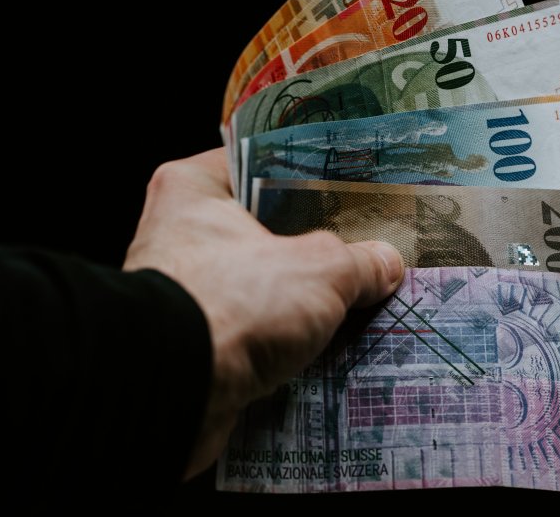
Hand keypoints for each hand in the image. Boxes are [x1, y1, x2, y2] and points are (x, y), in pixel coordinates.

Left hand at [123, 148, 403, 478]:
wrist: (174, 396)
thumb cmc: (232, 305)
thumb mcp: (321, 269)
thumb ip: (360, 261)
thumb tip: (385, 264)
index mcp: (193, 189)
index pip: (259, 163)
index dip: (309, 175)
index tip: (352, 187)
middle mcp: (179, 234)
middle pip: (265, 228)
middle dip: (316, 244)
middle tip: (367, 246)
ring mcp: (185, 293)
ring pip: (261, 283)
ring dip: (303, 298)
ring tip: (360, 299)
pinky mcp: (195, 344)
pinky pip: (252, 330)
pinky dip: (284, 338)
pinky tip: (330, 344)